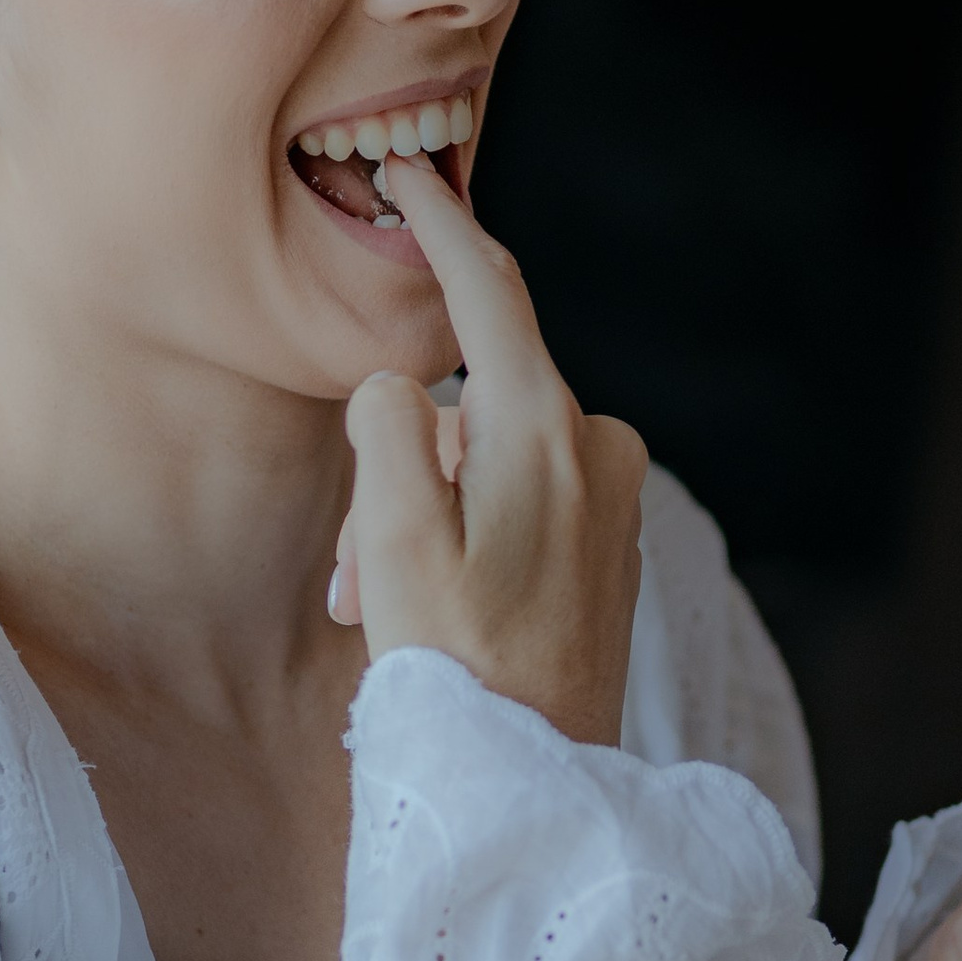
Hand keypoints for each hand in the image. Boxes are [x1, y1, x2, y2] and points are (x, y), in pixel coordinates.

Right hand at [328, 154, 645, 747]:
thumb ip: (387, 427)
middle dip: (395, 467)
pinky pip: (518, 504)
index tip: (408, 175)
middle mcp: (598, 450)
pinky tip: (431, 611)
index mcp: (546, 434)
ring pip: (482, 460)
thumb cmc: (459, 672)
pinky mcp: (610, 546)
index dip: (441, 226)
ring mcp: (613, 500)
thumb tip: (404, 388)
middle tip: (348, 571)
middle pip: (468, 403)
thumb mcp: (390, 544)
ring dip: (416, 517)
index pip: (489, 293)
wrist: (538, 785)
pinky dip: (461, 538)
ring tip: (377, 609)